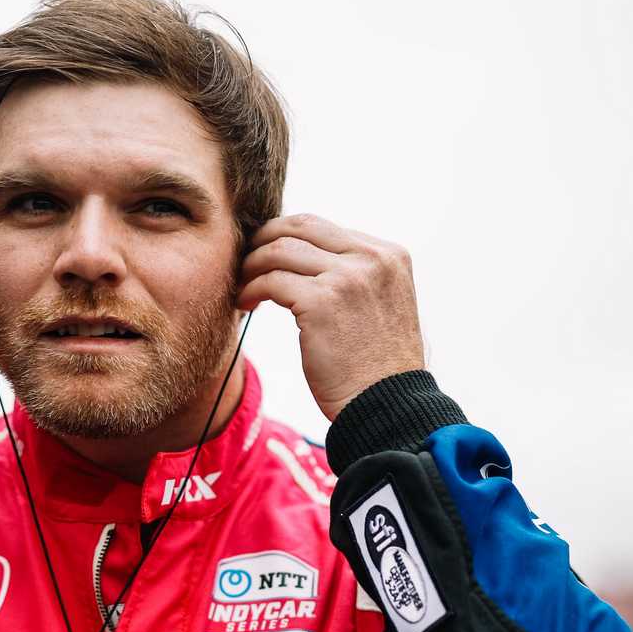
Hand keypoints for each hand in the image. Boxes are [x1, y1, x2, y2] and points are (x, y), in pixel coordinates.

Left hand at [237, 214, 425, 421]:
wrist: (387, 405)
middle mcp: (372, 259)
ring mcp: (348, 278)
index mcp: (389, 255)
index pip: (325, 227)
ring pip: (280, 251)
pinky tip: (246, 302)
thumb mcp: (382, 305)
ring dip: (253, 265)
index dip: (289, 236)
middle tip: (247, 260)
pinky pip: (271, 281)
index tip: (269, 254)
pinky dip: (251, 289)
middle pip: (301, 227)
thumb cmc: (377, 367)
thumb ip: (357, 276)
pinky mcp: (321, 302)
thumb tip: (307, 257)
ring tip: (242, 284)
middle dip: (265, 239)